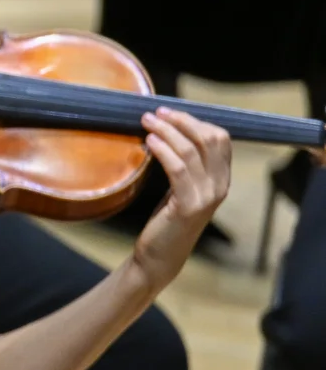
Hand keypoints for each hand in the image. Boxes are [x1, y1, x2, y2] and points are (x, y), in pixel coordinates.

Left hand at [132, 107, 231, 288]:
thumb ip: (185, 165)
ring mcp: (208, 196)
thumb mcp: (180, 188)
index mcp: (222, 179)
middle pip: (209, 138)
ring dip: (167, 131)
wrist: (159, 256)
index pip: (220, 138)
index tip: (170, 113)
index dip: (195, 121)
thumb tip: (168, 130)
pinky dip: (163, 150)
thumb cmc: (166, 220)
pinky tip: (149, 142)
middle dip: (182, 121)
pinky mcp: (189, 205)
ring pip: (192, 150)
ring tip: (146, 122)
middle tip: (156, 112)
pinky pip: (178, 169)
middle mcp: (220, 185)